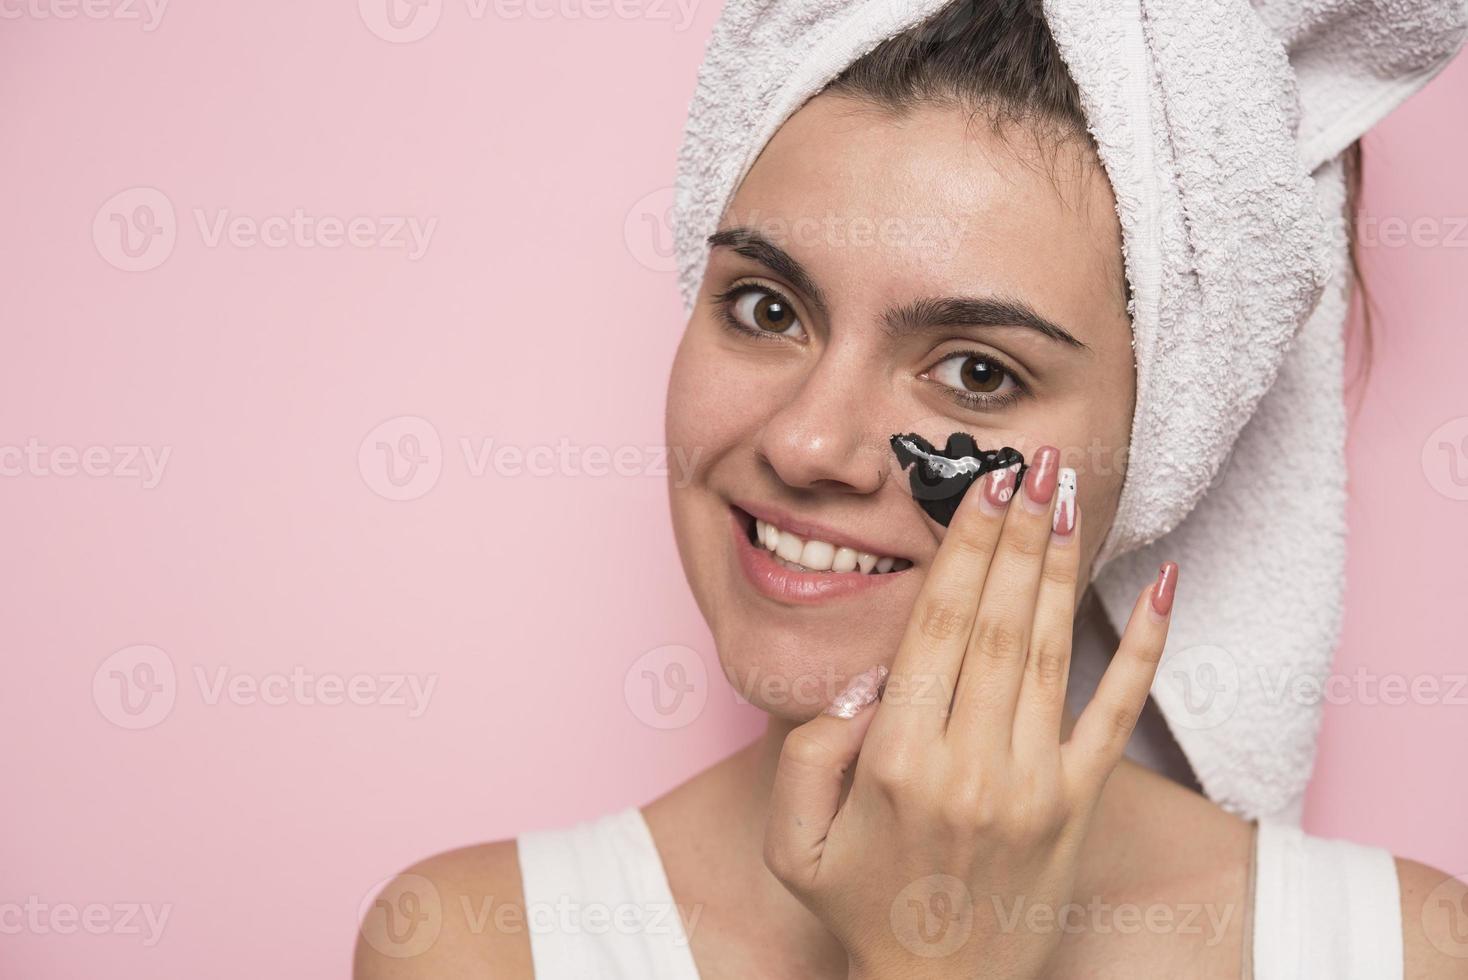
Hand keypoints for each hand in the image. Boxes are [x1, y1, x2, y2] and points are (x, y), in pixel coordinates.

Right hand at [763, 447, 1177, 978]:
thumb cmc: (862, 907)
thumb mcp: (794, 843)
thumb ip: (808, 753)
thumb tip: (865, 682)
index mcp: (898, 762)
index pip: (937, 628)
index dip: (963, 550)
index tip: (980, 488)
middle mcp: (971, 764)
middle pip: (999, 622)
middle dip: (1016, 533)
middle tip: (1032, 460)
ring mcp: (1035, 783)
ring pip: (1052, 649)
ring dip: (1061, 565)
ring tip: (1071, 495)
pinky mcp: (1080, 803)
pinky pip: (1117, 712)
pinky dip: (1146, 647)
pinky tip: (1165, 589)